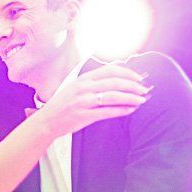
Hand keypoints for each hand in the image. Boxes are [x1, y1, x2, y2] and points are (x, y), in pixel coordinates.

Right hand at [35, 64, 149, 136]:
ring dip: (130, 97)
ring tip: (141, 100)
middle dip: (132, 85)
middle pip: (114, 82)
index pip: (109, 70)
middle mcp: (84, 88)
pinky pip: (107, 111)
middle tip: (144, 89)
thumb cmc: (62, 105)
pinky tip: (130, 110)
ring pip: (113, 96)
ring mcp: (84, 102)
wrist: (47, 121)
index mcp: (83, 79)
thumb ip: (92, 82)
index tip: (138, 76)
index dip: (126, 72)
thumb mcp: (75, 88)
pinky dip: (121, 110)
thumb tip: (115, 76)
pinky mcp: (85, 115)